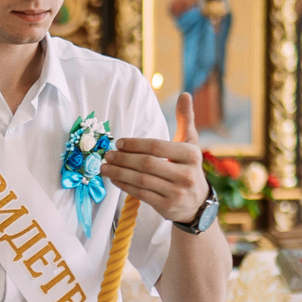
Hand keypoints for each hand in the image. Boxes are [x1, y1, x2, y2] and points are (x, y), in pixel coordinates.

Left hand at [103, 96, 210, 225]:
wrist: (197, 202)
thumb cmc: (189, 167)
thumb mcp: (191, 143)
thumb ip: (186, 119)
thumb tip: (184, 94)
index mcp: (191, 155)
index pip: (157, 146)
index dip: (135, 144)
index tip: (119, 142)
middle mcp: (186, 174)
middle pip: (147, 164)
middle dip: (123, 159)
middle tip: (107, 154)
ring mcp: (177, 192)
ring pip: (141, 180)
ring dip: (119, 173)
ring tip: (104, 167)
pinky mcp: (167, 207)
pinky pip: (141, 194)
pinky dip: (124, 186)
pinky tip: (114, 179)